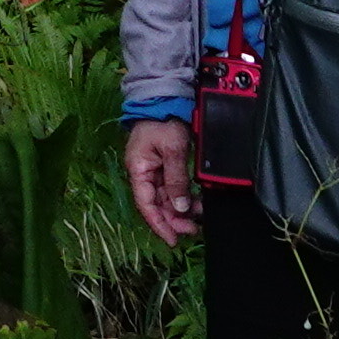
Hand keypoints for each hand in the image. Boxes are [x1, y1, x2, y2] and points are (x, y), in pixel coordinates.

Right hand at [126, 117, 199, 246]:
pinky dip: (183, 197)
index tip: (173, 239)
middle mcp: (143, 173)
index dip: (159, 224)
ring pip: (166, 198)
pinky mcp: (164, 166)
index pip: (146, 205)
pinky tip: (196, 203)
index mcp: (138, 170)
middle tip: (193, 230)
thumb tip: (180, 207)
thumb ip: (176, 180)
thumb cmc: (163, 122)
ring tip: (199, 216)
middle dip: (174, 219)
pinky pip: (172, 188)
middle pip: (157, 204)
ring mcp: (153, 170)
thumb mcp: (172, 150)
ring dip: (181, 209)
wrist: (166, 99)